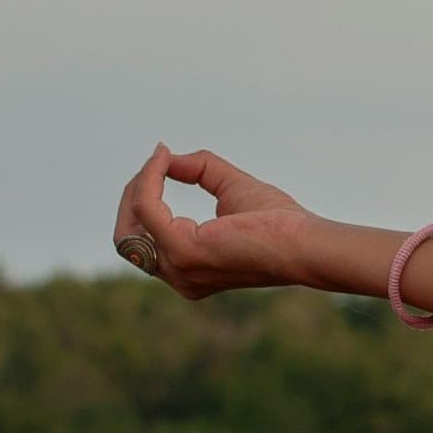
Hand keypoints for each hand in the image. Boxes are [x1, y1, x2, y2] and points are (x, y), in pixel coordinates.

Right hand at [112, 145, 308, 299]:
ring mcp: (178, 267)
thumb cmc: (279, 222)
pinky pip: (147, 208)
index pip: (144, 239)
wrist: (304, 242)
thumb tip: (166, 157)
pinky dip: (149, 180)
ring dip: (139, 186)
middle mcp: (179, 276)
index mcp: (188, 268)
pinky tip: (163, 161)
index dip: (145, 197)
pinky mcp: (183, 250)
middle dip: (132, 195)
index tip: (162, 160)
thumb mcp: (231, 187)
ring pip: (130, 224)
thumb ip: (199, 170)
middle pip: (127, 238)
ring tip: (159, 161)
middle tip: (155, 163)